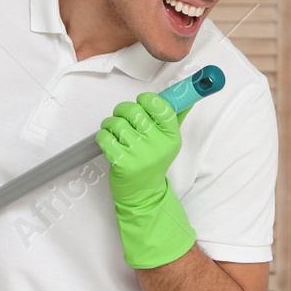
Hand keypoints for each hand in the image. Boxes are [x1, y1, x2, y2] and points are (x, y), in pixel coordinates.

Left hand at [96, 92, 195, 267]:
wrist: (143, 194)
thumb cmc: (153, 162)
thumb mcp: (169, 142)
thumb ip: (176, 117)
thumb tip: (187, 96)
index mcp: (171, 136)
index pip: (160, 105)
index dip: (146, 99)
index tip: (142, 103)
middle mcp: (157, 144)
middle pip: (133, 110)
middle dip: (122, 110)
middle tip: (122, 118)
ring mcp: (139, 154)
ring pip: (116, 122)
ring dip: (110, 124)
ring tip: (114, 132)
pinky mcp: (121, 161)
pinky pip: (104, 137)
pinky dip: (103, 137)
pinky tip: (109, 143)